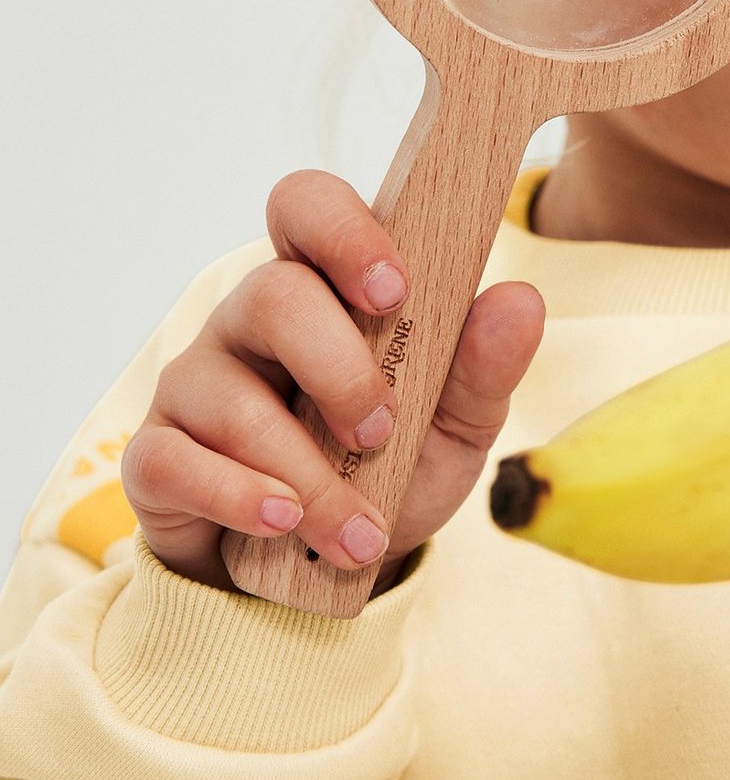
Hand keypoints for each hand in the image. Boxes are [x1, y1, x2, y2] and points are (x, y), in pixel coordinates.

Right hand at [121, 170, 544, 593]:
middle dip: (337, 367)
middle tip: (381, 430)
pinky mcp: (158, 454)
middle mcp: (251, 318)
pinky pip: (178, 461)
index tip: (395, 290)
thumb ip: (484, 366)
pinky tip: (283, 524)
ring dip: (308, 473)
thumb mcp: (454, 426)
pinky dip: (240, 498)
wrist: (324, 573)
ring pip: (234, 397)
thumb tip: (521, 301)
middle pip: (273, 294)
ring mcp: (197, 382)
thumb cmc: (389, 470)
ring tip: (359, 531)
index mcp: (326, 287)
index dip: (345, 233)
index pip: (309, 206)